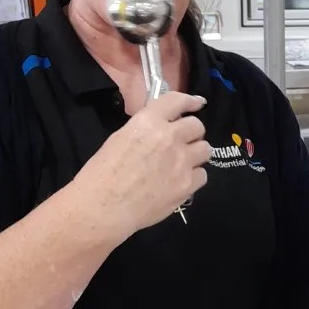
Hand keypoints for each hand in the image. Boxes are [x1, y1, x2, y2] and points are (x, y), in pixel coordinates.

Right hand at [73, 92, 209, 240]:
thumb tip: (161, 129)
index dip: (191, 101)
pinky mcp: (187, 184)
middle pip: (197, 126)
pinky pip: (202, 175)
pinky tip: (181, 181)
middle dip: (192, 132)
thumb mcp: (120, 138)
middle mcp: (169, 137)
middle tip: (184, 141)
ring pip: (206, 149)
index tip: (198, 103)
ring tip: (184, 161)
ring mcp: (181, 162)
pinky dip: (194, 177)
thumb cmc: (102, 172)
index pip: (177, 101)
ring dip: (196, 153)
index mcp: (148, 122)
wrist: (104, 206)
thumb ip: (146, 130)